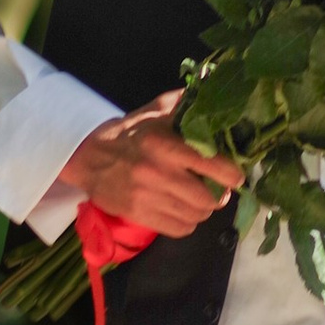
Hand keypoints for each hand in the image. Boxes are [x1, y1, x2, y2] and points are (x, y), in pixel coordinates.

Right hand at [67, 93, 243, 236]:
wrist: (89, 156)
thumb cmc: (130, 132)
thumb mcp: (156, 110)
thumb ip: (186, 104)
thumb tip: (215, 94)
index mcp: (164, 144)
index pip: (212, 165)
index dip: (232, 175)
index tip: (236, 176)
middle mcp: (157, 172)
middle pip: (208, 198)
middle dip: (218, 195)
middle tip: (218, 188)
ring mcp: (146, 197)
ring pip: (196, 216)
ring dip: (204, 210)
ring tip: (200, 199)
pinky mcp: (138, 215)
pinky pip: (179, 229)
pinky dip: (188, 223)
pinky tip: (184, 210)